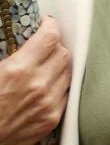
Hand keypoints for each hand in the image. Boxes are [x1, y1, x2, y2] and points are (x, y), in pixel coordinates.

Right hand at [0, 17, 69, 144]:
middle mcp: (38, 85)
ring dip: (60, 66)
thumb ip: (4, 56)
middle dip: (55, 46)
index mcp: (18, 70)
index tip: (48, 24)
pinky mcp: (52, 120)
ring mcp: (49, 104)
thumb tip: (17, 44)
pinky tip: (47, 86)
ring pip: (68, 73)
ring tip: (46, 66)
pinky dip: (59, 86)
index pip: (49, 38)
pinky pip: (66, 94)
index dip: (51, 27)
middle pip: (63, 54)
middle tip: (45, 46)